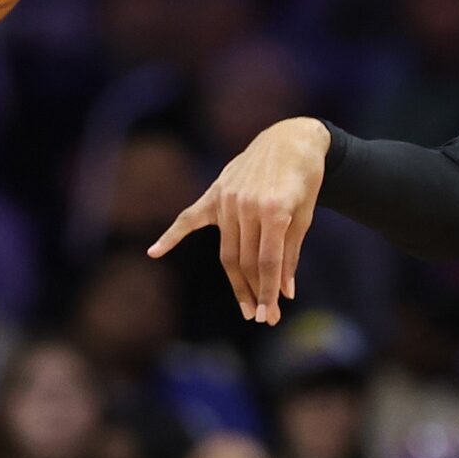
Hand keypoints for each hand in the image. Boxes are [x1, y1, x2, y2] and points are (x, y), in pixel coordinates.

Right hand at [148, 117, 329, 324]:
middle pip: (245, 260)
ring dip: (237, 281)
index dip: (269, 292)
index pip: (267, 261)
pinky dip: (171, 235)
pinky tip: (154, 251)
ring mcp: (227, 198)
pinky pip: (189, 217)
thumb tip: (285, 293)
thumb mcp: (304, 215)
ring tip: (245, 306)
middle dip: (255, 292)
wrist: (290, 139)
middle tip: (263, 318)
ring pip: (227, 250)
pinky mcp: (216, 192)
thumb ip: (290, 253)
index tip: (269, 315)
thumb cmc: (304, 179)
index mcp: (274, 209)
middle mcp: (247, 204)